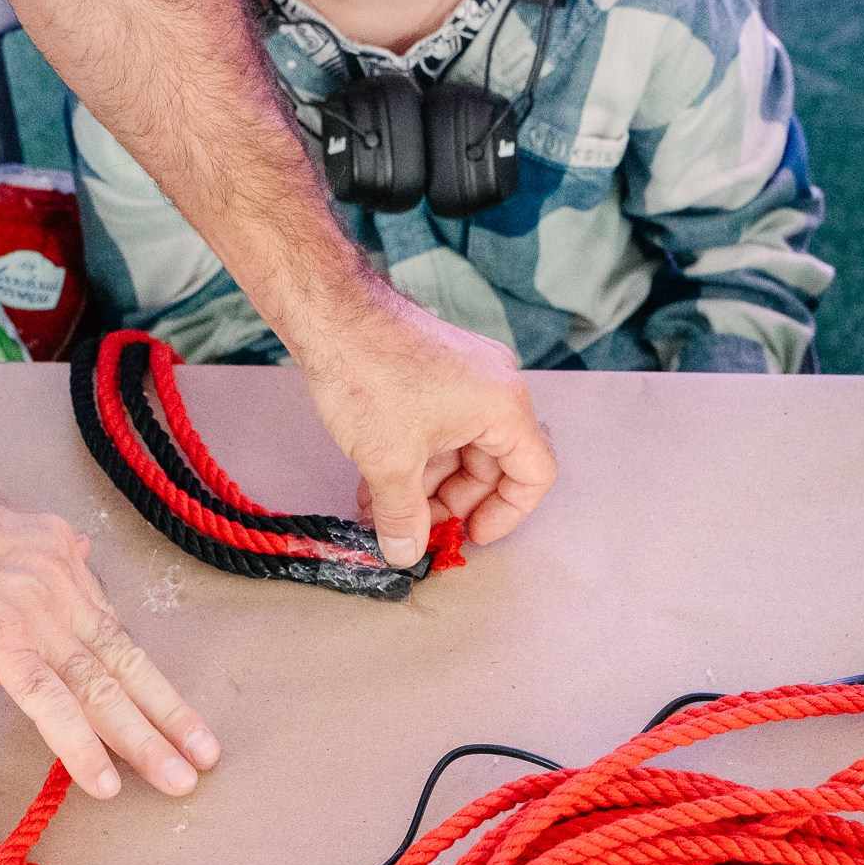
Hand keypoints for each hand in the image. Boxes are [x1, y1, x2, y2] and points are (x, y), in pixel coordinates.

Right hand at [0, 477, 218, 798]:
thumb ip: (39, 548)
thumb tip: (80, 554)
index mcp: (58, 553)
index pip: (107, 624)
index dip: (134, 673)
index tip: (160, 706)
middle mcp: (60, 580)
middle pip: (125, 658)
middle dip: (170, 711)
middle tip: (204, 752)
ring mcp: (34, 615)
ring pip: (103, 687)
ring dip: (145, 740)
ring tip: (177, 779)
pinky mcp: (0, 645)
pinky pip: (53, 705)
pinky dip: (82, 746)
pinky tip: (104, 782)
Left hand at [291, 290, 557, 570]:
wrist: (329, 310)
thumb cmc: (369, 371)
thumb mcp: (389, 461)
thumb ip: (403, 516)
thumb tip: (405, 553)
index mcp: (505, 407)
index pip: (534, 475)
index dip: (505, 515)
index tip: (470, 536)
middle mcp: (495, 388)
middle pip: (493, 465)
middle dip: (452, 503)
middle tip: (416, 529)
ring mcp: (467, 375)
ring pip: (461, 449)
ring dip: (426, 485)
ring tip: (381, 510)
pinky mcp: (437, 369)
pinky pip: (441, 426)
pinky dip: (416, 457)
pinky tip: (377, 482)